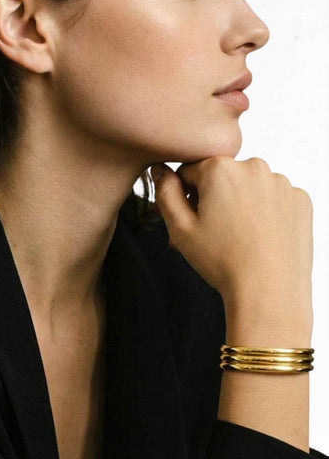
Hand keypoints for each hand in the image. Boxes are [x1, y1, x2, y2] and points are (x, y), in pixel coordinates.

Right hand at [151, 157, 312, 328]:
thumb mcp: (179, 227)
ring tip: (237, 237)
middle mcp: (253, 166)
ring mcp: (280, 182)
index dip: (185, 197)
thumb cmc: (223, 261)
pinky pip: (272, 197)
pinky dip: (264, 211)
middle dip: (212, 199)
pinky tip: (258, 235)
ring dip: (238, 203)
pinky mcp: (299, 199)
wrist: (269, 292)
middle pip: (220, 176)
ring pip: (246, 186)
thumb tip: (160, 169)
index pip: (189, 172)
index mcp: (220, 168)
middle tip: (212, 232)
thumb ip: (164, 191)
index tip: (192, 220)